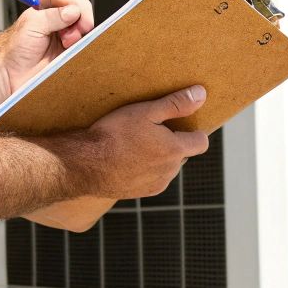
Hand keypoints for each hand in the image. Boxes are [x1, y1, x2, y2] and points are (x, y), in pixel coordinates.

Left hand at [0, 0, 94, 101]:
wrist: (11, 75)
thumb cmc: (14, 49)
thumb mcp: (32, 25)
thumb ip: (53, 16)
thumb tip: (74, 11)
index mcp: (44, 10)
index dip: (73, 3)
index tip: (75, 13)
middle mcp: (56, 23)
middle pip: (79, 12)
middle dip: (81, 18)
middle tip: (80, 28)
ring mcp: (63, 38)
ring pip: (83, 28)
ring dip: (79, 33)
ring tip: (67, 42)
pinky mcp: (68, 53)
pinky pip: (83, 45)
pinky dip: (83, 45)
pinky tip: (71, 49)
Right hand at [68, 86, 209, 199]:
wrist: (86, 165)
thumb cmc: (114, 135)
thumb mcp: (145, 112)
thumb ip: (176, 104)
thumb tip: (202, 94)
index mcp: (175, 150)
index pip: (201, 142)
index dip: (192, 131)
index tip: (177, 124)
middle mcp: (170, 171)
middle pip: (182, 154)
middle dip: (172, 143)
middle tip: (150, 130)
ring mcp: (157, 184)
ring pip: (167, 167)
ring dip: (159, 157)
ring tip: (135, 145)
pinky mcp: (142, 193)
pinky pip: (153, 178)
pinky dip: (146, 170)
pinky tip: (128, 159)